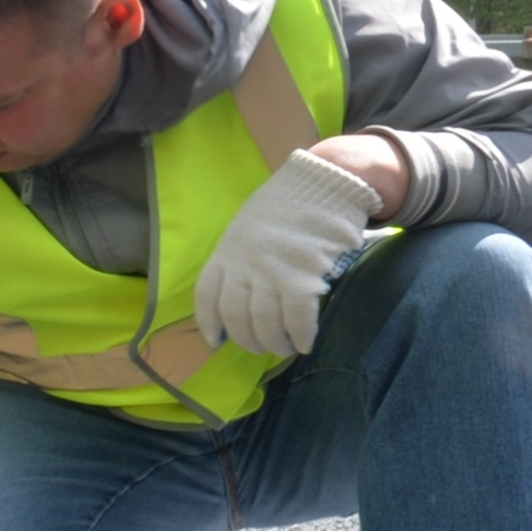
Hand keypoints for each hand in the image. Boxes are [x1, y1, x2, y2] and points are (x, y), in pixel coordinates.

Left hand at [195, 145, 385, 357]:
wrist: (324, 182)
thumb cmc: (289, 205)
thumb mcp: (249, 226)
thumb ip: (241, 257)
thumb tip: (239, 292)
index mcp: (227, 251)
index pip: (207, 296)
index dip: (209, 323)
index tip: (215, 341)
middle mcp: (243, 265)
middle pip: (236, 317)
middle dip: (248, 341)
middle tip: (263, 348)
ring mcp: (271, 272)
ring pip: (264, 324)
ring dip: (276, 344)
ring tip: (286, 348)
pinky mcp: (302, 277)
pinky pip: (297, 319)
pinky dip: (301, 336)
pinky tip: (306, 342)